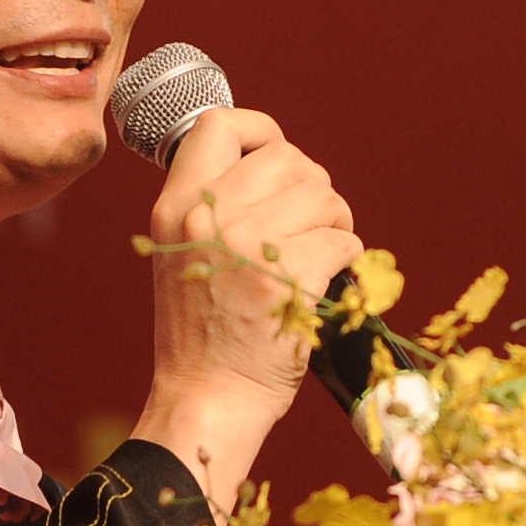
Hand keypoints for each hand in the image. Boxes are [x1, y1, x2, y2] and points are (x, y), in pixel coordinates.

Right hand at [128, 107, 358, 515]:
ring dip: (336, 224)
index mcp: (176, 208)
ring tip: (323, 253)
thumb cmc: (205, 337)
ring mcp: (244, 248)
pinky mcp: (284, 280)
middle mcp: (205, 219)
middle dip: (314, 188)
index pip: (218, 126)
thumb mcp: (184, 257)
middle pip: (287, 158)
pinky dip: (349, 257)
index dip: (261, 131)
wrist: (207, 400)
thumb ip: (215, 209)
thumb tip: (278, 170)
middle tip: (314, 223)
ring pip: (323, 197)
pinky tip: (331, 278)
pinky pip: (342, 242)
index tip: (277, 157)